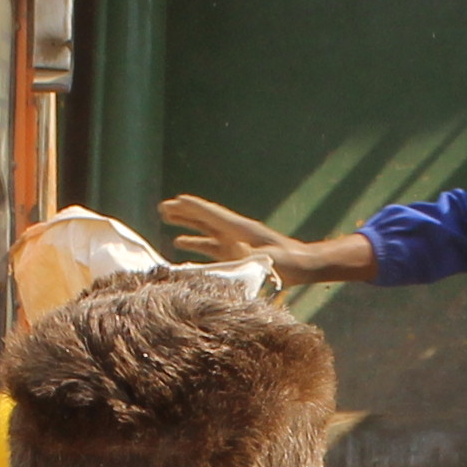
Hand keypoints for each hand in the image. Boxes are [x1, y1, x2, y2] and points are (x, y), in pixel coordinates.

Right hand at [157, 193, 311, 279]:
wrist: (303, 266)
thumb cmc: (290, 262)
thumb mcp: (273, 258)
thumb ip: (255, 255)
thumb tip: (237, 251)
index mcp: (241, 230)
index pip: (213, 215)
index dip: (195, 208)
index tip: (177, 200)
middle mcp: (234, 232)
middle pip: (204, 218)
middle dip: (184, 212)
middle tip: (163, 206)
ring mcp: (233, 242)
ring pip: (204, 229)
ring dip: (186, 223)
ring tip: (166, 217)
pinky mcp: (234, 254)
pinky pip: (208, 246)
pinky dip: (194, 242)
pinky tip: (180, 243)